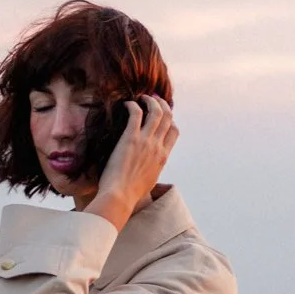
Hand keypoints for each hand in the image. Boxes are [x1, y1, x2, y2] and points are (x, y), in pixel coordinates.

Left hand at [86, 96, 177, 228]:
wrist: (120, 196)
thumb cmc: (129, 194)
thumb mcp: (148, 181)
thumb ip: (151, 170)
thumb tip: (146, 170)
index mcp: (163, 157)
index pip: (174, 132)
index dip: (170, 120)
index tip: (162, 115)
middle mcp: (157, 147)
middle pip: (168, 118)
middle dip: (163, 105)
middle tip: (153, 99)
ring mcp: (146, 141)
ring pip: (156, 112)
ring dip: (151, 101)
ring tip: (142, 97)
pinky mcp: (130, 138)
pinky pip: (136, 114)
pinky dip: (133, 105)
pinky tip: (127, 103)